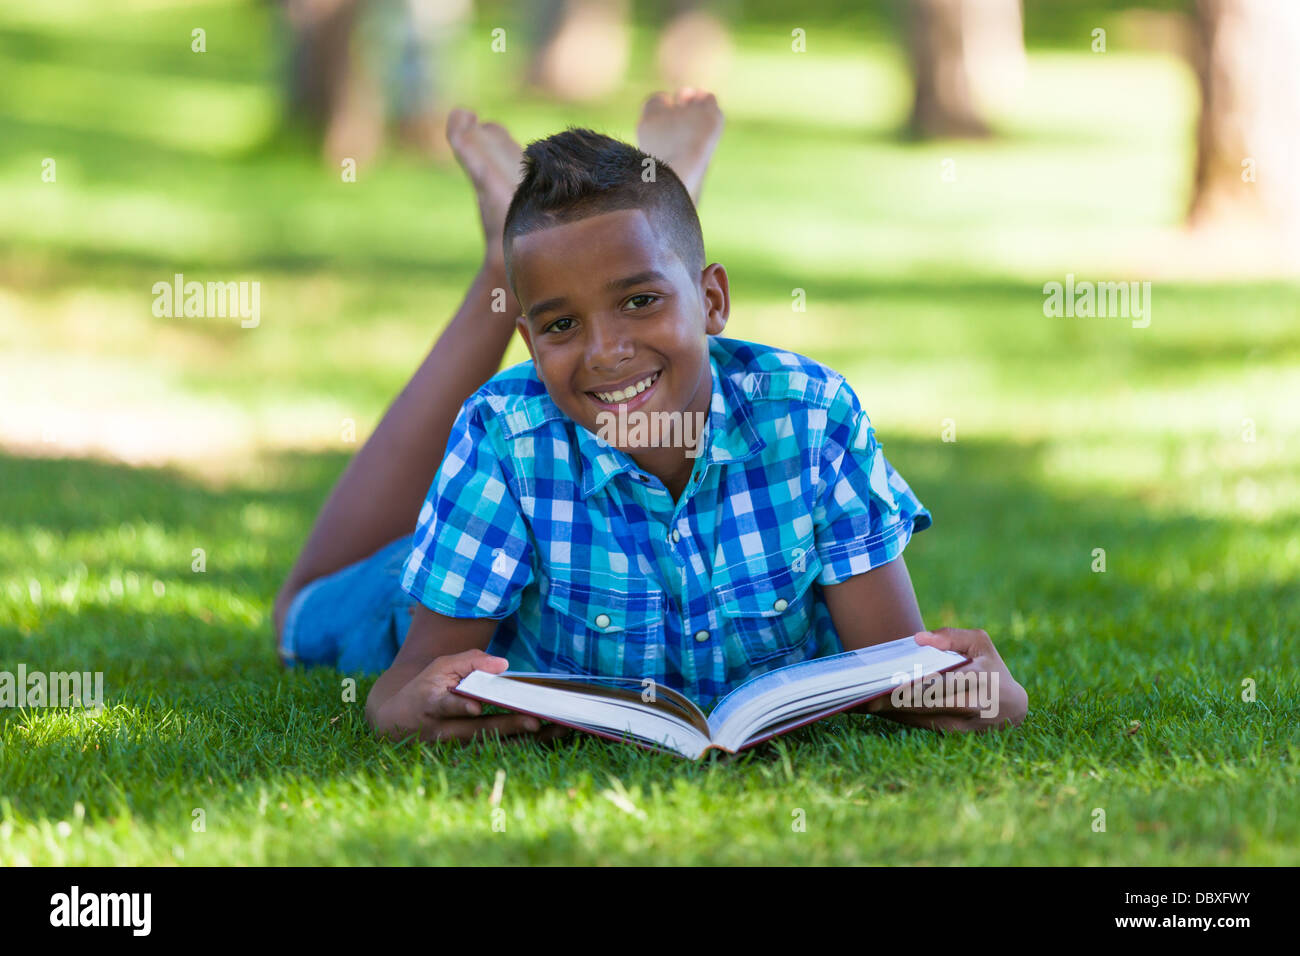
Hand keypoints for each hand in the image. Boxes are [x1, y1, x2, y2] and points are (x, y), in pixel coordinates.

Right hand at [374, 649, 573, 744]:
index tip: (475, 707)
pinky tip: (546, 739)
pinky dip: (522, 745)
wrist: (398, 724)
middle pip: (478, 730)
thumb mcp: (439, 667)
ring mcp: (456, 747)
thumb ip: (469, 661)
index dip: (460, 706)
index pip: (447, 706)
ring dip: (521, 740)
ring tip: (550, 731)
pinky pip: (498, 751)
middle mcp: (444, 730)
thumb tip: (503, 664)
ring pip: (492, 745)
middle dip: (508, 726)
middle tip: (534, 722)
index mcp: (433, 704)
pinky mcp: (467, 756)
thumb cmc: (425, 689)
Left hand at [862, 628, 1027, 731]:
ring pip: (915, 718)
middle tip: (857, 697)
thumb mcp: (980, 643)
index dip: (903, 687)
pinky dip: (898, 717)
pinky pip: (919, 725)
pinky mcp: (951, 735)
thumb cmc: (992, 667)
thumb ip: (952, 636)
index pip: (933, 684)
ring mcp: (959, 725)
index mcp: (976, 680)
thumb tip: (920, 638)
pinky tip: (877, 709)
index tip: (877, 685)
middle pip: (919, 705)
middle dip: (886, 703)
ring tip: (858, 703)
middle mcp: (968, 707)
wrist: (1012, 708)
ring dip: (886, 712)